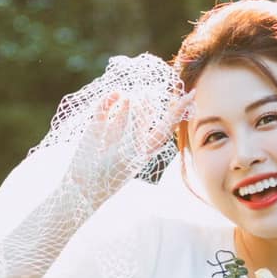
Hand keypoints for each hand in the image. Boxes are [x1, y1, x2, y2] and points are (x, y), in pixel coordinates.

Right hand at [67, 89, 189, 195]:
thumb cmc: (112, 173)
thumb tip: (140, 97)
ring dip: (129, 100)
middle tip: (149, 93)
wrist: (83, 184)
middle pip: (145, 113)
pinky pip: (105, 107)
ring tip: (130, 97)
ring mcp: (114, 129)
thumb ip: (137, 126)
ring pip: (126, 107)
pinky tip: (115, 94)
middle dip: (147, 102)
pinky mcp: (97, 125)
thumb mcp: (130, 151)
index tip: (192, 94)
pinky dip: (110, 99)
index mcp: (146, 146)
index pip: (166, 125)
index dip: (179, 110)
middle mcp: (132, 136)